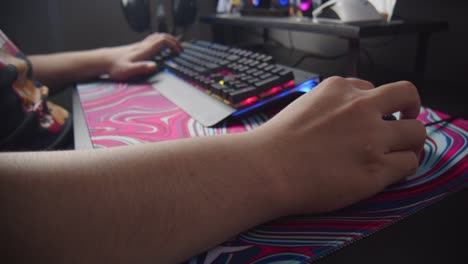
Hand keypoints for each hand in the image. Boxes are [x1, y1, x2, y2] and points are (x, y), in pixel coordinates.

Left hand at [105, 33, 181, 80]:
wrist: (104, 61)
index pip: (163, 41)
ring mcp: (140, 45)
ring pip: (158, 36)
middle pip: (162, 36)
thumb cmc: (115, 67)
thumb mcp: (128, 70)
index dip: (173, 44)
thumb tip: (155, 66)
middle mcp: (143, 46)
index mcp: (144, 51)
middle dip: (174, 41)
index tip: (178, 52)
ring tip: (175, 46)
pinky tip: (161, 46)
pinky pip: (152, 39)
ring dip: (168, 39)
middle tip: (180, 49)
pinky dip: (161, 40)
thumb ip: (141, 68)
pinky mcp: (138, 47)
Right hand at [253, 77, 425, 215]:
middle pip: (407, 96)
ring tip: (401, 152)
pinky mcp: (376, 169)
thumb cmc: (274, 143)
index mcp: (338, 89)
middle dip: (410, 108)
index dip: (375, 105)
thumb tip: (342, 116)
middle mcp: (360, 108)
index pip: (372, 89)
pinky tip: (389, 172)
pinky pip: (408, 163)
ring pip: (416, 132)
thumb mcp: (302, 105)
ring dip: (410, 142)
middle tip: (405, 121)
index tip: (373, 116)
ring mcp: (371, 139)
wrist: (266, 169)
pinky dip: (403, 167)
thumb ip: (328, 104)